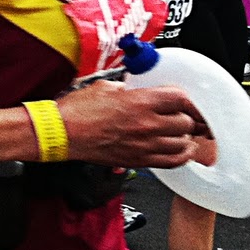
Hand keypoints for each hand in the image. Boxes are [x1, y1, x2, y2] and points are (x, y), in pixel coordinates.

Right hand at [57, 79, 199, 168]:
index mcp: (140, 102)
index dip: (187, 100)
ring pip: (183, 143)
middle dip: (185, 118)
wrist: (62, 133)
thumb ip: (128, 88)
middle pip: (187, 123)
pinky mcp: (139, 160)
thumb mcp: (105, 87)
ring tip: (180, 133)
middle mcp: (147, 124)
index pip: (181, 99)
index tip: (186, 102)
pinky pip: (172, 162)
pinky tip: (179, 150)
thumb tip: (137, 89)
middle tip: (180, 116)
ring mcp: (144, 145)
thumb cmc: (77, 112)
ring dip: (184, 137)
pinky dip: (181, 156)